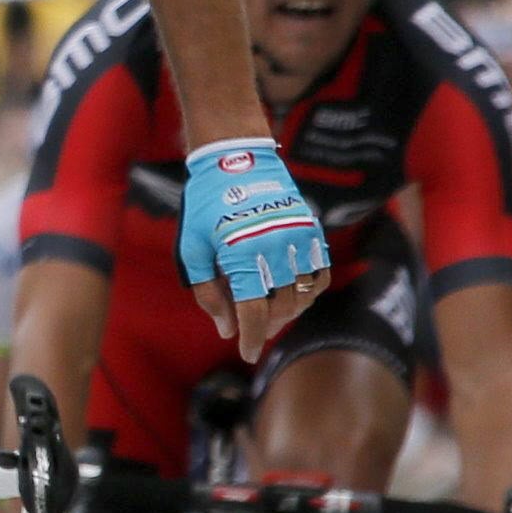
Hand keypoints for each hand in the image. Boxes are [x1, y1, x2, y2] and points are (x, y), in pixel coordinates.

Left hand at [179, 137, 329, 357]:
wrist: (236, 158)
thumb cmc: (206, 206)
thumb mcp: (192, 249)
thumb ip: (208, 293)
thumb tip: (227, 330)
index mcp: (241, 252)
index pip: (253, 312)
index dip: (250, 339)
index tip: (247, 354)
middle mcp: (275, 246)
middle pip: (280, 307)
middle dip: (265, 325)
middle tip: (251, 327)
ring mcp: (298, 236)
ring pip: (303, 294)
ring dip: (287, 311)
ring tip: (269, 311)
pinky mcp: (311, 229)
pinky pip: (319, 273)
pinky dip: (308, 290)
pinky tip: (290, 293)